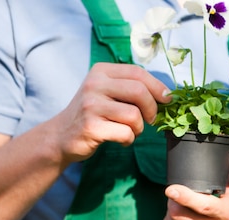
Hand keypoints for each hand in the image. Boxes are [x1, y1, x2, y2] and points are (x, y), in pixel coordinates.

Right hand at [51, 62, 170, 165]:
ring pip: (134, 115)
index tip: (167, 99)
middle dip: (152, 109)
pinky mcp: (91, 127)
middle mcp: (94, 85)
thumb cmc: (94, 114)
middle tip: (150, 119)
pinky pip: (125, 133)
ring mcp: (91, 105)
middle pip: (139, 92)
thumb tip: (167, 95)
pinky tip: (120, 139)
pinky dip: (129, 139)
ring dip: (139, 128)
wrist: (61, 135)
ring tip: (130, 130)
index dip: (158, 87)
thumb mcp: (108, 92)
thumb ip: (131, 88)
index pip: (138, 72)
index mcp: (101, 71)